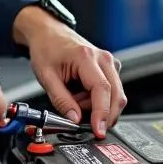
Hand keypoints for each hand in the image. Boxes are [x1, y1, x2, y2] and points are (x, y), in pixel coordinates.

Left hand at [13, 6, 125, 137]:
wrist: (49, 33)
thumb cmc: (47, 49)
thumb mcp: (46, 77)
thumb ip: (61, 100)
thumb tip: (75, 120)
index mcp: (86, 57)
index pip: (102, 90)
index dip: (102, 114)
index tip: (98, 130)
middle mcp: (103, 58)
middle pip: (116, 96)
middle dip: (103, 115)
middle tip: (81, 121)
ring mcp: (109, 62)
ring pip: (114, 96)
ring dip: (96, 106)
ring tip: (73, 97)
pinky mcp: (110, 68)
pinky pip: (111, 92)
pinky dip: (97, 100)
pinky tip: (80, 93)